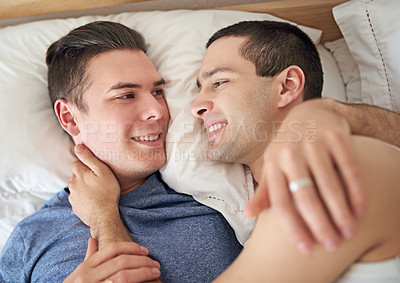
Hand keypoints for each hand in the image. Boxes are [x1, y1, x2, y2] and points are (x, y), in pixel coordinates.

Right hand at [64, 239, 160, 282]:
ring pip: (124, 277)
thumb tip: (93, 240)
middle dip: (142, 260)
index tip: (145, 250)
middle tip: (155, 263)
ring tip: (155, 272)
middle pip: (122, 261)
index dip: (132, 247)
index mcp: (85, 267)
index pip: (112, 249)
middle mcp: (88, 277)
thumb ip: (89, 258)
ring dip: (144, 273)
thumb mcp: (77, 275)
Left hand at [69, 144, 120, 230]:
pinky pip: (77, 198)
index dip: (84, 164)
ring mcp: (73, 197)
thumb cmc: (107, 192)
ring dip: (82, 187)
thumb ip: (90, 158)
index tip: (93, 169)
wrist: (103, 216)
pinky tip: (92, 200)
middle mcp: (73, 184)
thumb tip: (78, 147)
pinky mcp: (75, 207)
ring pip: (76, 187)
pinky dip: (83, 197)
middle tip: (96, 180)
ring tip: (95, 191)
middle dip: (83, 176)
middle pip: (75, 176)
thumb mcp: (103, 171)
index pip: (75, 163)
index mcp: (79, 174)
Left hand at [245, 99, 364, 253]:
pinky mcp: (335, 135)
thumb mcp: (272, 165)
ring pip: (329, 185)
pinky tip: (359, 209)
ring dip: (340, 212)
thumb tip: (248, 214)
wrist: (309, 113)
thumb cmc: (288, 147)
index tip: (306, 249)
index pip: (280, 202)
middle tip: (332, 245)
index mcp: (273, 164)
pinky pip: (349, 167)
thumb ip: (265, 191)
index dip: (292, 228)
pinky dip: (355, 190)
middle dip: (319, 224)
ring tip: (348, 232)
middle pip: (305, 196)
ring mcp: (313, 143)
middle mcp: (290, 153)